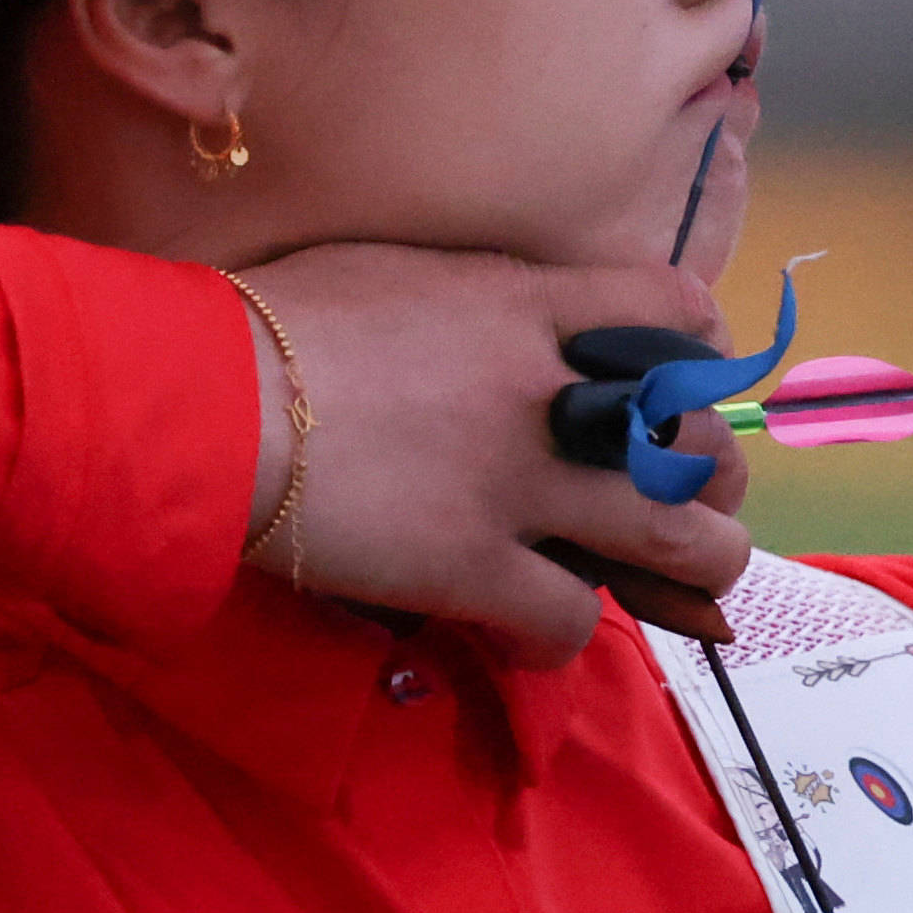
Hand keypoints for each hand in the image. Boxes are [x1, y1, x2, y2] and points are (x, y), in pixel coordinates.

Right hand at [229, 245, 754, 659]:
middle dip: (715, 480)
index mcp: (525, 302)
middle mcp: (545, 390)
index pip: (675, 312)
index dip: (702, 357)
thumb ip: (473, 301)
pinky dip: (563, 639)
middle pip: (699, 435)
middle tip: (692, 506)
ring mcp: (516, 482)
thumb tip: (499, 322)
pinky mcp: (470, 565)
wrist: (197, 398)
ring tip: (669, 586)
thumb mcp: (394, 273)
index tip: (684, 390)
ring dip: (691, 568)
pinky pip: (569, 619)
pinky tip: (533, 636)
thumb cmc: (264, 323)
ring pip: (676, 536)